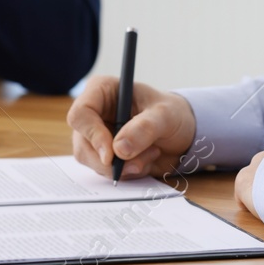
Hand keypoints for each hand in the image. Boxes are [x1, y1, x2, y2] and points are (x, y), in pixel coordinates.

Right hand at [67, 76, 196, 180]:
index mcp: (102, 91)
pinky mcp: (103, 156)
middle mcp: (94, 113)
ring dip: (124, 167)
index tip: (112, 155)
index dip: (92, 135)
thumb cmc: (172, 114)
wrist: (182, 135)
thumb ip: (145, 128)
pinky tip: (145, 161)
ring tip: (151, 154)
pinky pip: (105, 172)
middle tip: (139, 163)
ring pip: (92, 161)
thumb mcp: (166, 115)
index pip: (81, 113)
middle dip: (111, 161)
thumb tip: (119, 149)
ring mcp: (96, 136)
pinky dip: (127, 173)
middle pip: (83, 144)